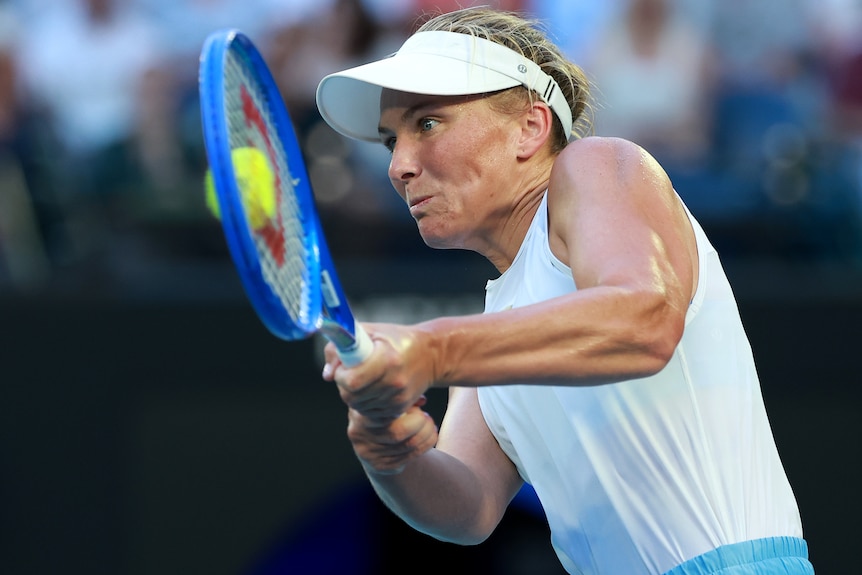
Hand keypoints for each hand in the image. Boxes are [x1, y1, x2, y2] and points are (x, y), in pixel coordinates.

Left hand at [322, 322, 437, 419]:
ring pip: (359, 407)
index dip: (341, 375)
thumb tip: (328, 374)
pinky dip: (366, 403)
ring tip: (364, 379)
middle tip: (352, 373)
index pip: (352, 381)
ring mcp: (398, 397)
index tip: (344, 366)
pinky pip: (371, 413)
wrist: (430, 355)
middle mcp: (394, 381)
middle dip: (344, 386)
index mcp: (387, 359)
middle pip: (351, 397)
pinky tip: (373, 389)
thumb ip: (341, 348)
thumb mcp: (369, 332)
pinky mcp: (400, 408)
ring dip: (354, 395)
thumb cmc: (395, 340)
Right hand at [346, 397, 438, 474]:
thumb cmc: (386, 413)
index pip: (385, 411)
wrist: (375, 440)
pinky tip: (429, 438)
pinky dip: (424, 447)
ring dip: (426, 436)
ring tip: (432, 427)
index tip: (418, 408)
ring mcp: (367, 453)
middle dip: (420, 425)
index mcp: (359, 412)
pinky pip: (407, 458)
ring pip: (406, 446)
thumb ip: (404, 397)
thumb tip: (422, 400)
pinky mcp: (379, 466)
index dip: (406, 409)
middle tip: (427, 418)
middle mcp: (359, 434)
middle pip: (397, 433)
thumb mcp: (390, 400)